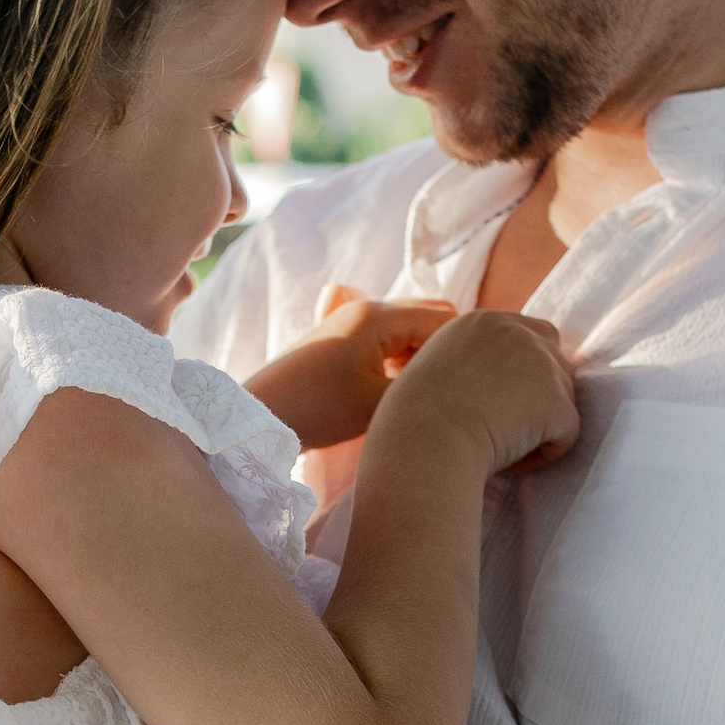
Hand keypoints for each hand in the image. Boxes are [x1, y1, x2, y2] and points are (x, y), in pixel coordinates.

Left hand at [244, 285, 456, 454]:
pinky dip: (403, 357)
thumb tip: (457, 377)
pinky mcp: (344, 338)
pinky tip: (398, 388)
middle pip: (432, 314)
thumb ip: (426, 383)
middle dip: (447, 348)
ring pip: (411, 327)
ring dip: (424, 354)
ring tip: (422, 393)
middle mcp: (368, 307)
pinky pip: (390, 337)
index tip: (465, 389)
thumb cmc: (318, 410)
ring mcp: (354, 320)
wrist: (259, 417)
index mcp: (380, 315)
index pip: (447, 319)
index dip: (462, 354)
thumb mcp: (381, 402)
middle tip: (445, 389)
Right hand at [373, 307, 579, 479]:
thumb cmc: (413, 424)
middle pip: (555, 359)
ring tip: (500, 447)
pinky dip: (543, 455)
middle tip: (505, 428)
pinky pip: (566, 434)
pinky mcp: (556, 402)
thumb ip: (468, 363)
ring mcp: (541, 363)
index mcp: (481, 322)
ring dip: (539, 425)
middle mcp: (516, 332)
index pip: (527, 335)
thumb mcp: (432, 372)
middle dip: (540, 395)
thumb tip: (497, 387)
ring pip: (563, 397)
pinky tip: (511, 463)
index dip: (520, 374)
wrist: (422, 445)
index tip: (494, 405)